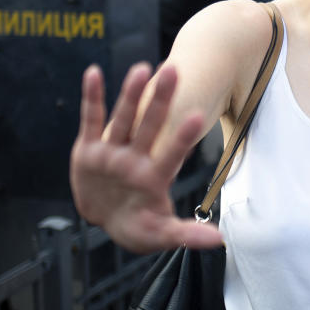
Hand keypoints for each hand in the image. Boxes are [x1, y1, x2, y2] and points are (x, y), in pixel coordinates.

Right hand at [70, 63, 223, 252]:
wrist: (106, 219)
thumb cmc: (137, 226)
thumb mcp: (159, 234)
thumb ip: (185, 235)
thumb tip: (219, 240)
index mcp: (154, 177)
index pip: (172, 154)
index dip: (182, 137)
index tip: (198, 116)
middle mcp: (135, 158)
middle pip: (150, 125)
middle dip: (160, 100)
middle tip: (173, 70)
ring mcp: (113, 151)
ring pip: (124, 118)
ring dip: (131, 94)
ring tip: (142, 68)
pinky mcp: (90, 149)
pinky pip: (92, 119)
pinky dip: (92, 97)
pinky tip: (93, 73)